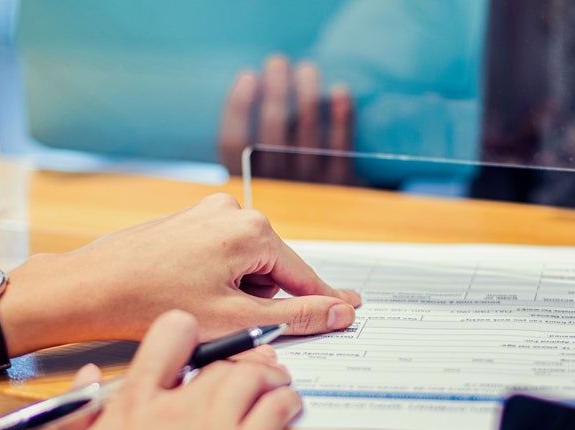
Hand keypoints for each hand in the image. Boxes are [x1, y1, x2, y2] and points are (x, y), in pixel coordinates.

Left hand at [0, 194, 357, 391]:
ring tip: (204, 313)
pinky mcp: (187, 223)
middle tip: (237, 327)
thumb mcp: (233, 320)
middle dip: (266, 301)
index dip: (324, 302)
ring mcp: (207, 214)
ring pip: (248, 266)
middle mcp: (232, 212)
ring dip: (239, 294)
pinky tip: (191, 299)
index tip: (350, 312)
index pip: (304, 276)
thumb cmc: (151, 302)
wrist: (89, 289)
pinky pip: (222, 257)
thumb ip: (295, 317)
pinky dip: (218, 281)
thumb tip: (336, 312)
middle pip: (275, 270)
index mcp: (252, 230)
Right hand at [31, 310, 300, 429]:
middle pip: (223, 360)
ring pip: (256, 377)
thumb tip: (91, 377)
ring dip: (269, 377)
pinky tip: (288, 409)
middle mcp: (175, 408)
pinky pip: (277, 411)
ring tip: (274, 386)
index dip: (189, 334)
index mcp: (131, 404)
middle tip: (249, 371)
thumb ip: (82, 411)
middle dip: (240, 362)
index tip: (197, 347)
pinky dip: (288, 403)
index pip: (171, 335)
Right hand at [219, 53, 355, 183]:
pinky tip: (340, 91)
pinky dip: (342, 117)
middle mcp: (276, 188)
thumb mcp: (258, 173)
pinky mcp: (340, 187)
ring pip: (306, 133)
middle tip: (278, 61)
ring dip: (307, 93)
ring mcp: (309, 189)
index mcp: (248, 183)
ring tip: (307, 69)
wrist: (327, 223)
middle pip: (272, 131)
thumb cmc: (286, 182)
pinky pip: (340, 147)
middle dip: (275, 89)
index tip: (247, 75)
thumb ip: (250, 142)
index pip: (233, 144)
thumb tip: (249, 81)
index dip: (238, 107)